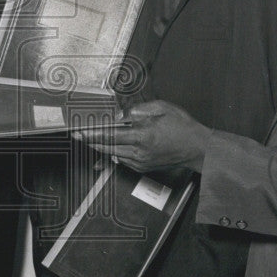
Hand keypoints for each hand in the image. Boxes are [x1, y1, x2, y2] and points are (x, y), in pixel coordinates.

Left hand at [75, 99, 211, 172]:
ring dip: (102, 147)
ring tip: (92, 139)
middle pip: (108, 147)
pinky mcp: (144, 167)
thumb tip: (122, 115)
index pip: (111, 135)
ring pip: (114, 154)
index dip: (92, 134)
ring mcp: (141, 161)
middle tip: (79, 136)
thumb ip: (139, 110)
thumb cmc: (183, 128)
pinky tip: (111, 147)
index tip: (80, 133)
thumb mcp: (162, 108)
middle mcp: (140, 152)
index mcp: (143, 136)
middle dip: (92, 141)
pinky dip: (115, 153)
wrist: (197, 148)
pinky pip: (123, 160)